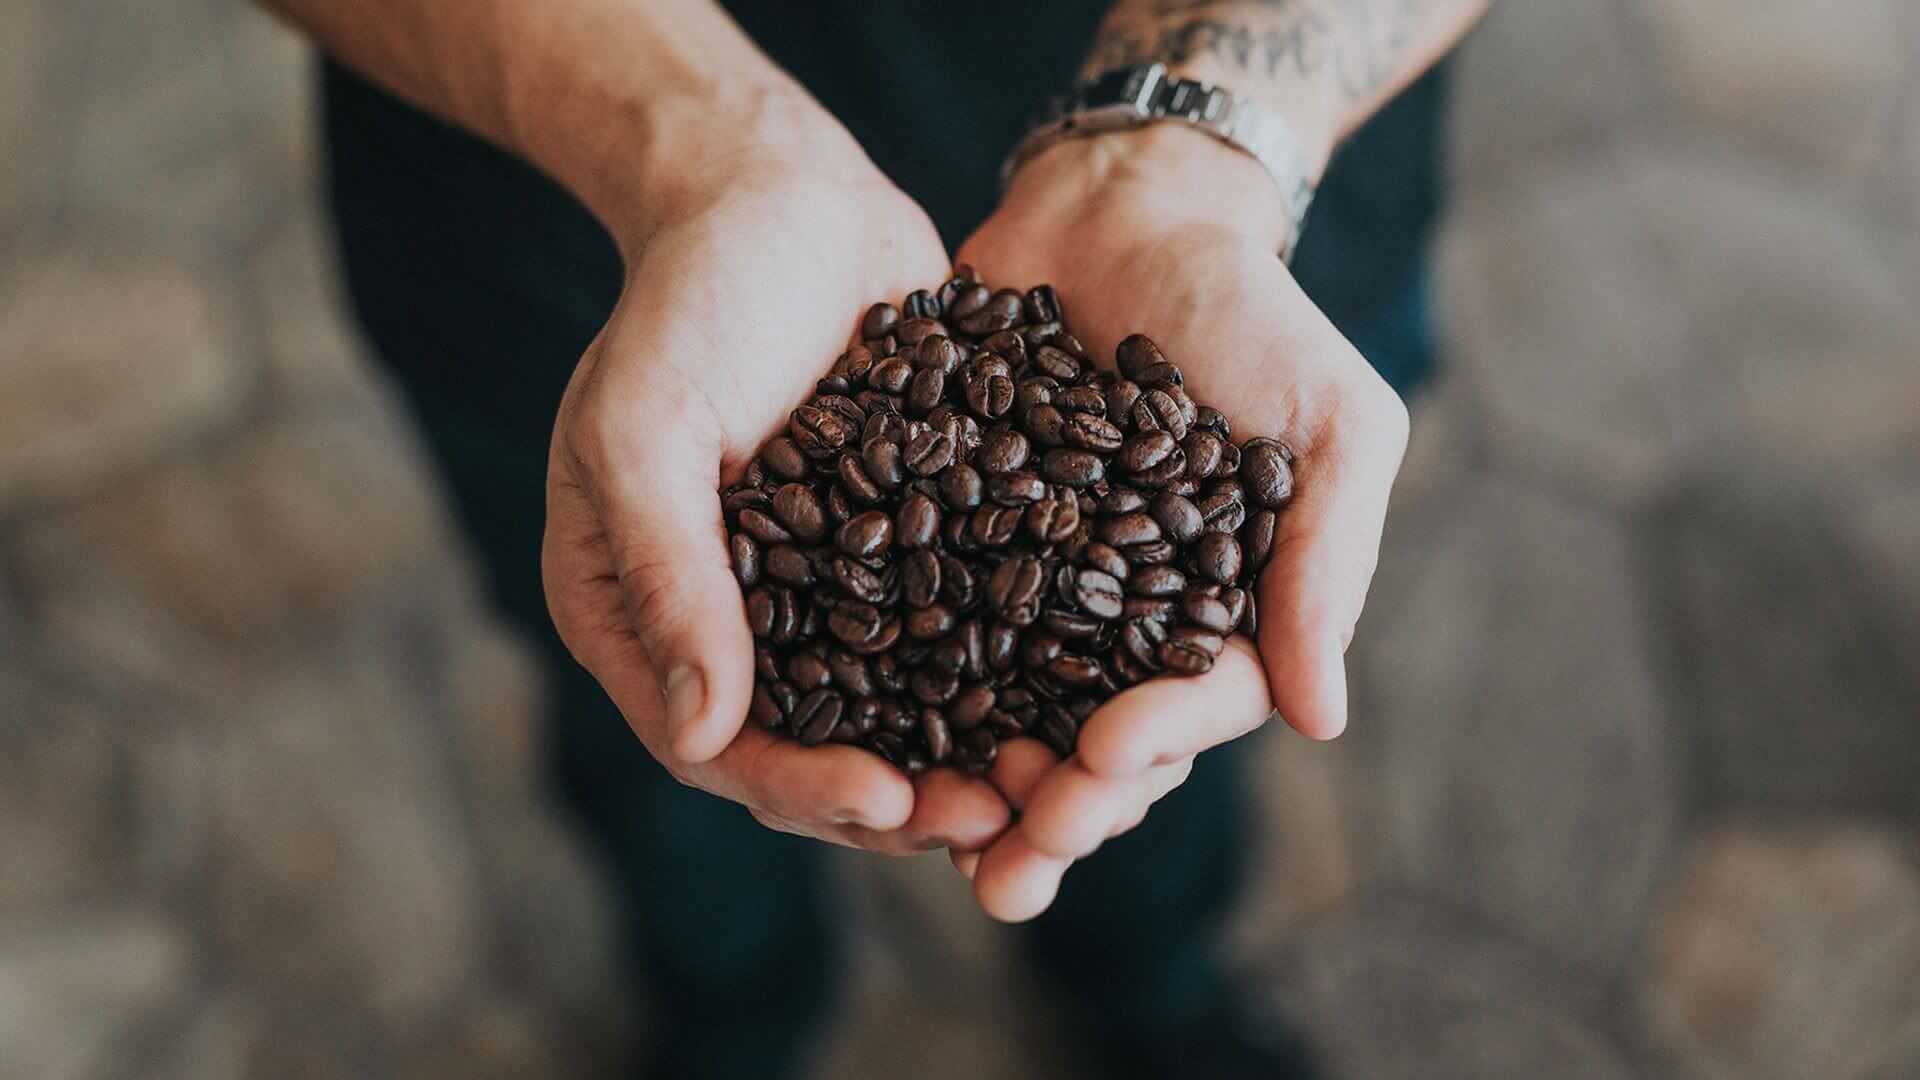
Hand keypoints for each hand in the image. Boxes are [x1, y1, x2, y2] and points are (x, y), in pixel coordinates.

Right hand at [542, 142, 1009, 854]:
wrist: (776, 198)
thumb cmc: (684, 302)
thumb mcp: (645, 430)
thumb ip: (670, 573)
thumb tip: (705, 731)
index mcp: (644, 618)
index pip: (721, 744)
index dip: (803, 786)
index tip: (890, 802)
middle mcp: (734, 625)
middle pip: (819, 750)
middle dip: (906, 798)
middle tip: (1000, 826)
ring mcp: (824, 592)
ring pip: (897, 711)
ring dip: (970, 757)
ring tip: (1054, 788)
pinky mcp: (905, 549)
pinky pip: (955, 632)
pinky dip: (1009, 674)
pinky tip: (1082, 697)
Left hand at [948, 127, 1409, 918]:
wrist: (1126, 211)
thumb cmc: (1252, 312)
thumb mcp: (1333, 422)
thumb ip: (1328, 561)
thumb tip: (1322, 720)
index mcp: (1219, 611)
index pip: (1194, 706)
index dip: (1152, 745)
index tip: (1104, 759)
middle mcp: (1124, 620)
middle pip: (1094, 742)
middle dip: (1056, 810)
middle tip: (1008, 865)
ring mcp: (1035, 589)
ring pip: (1006, 711)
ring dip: (973, 786)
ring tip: (935, 841)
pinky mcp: (955, 544)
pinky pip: (926, 627)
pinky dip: (898, 685)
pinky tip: (859, 734)